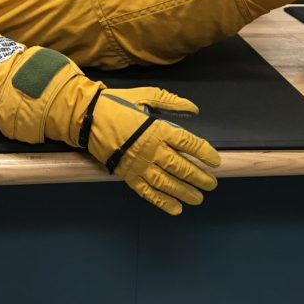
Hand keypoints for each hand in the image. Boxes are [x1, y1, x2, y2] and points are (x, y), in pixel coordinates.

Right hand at [82, 86, 220, 214]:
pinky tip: (176, 208)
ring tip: (198, 198)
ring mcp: (140, 165)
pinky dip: (162, 202)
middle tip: (211, 184)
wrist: (87, 118)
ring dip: (185, 192)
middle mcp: (152, 149)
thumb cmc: (118, 104)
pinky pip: (148, 192)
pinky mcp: (128, 175)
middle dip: (199, 177)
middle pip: (182, 167)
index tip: (215, 161)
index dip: (204, 153)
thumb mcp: (145, 95)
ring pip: (168, 183)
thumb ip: (170, 102)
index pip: (189, 143)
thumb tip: (194, 109)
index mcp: (158, 128)